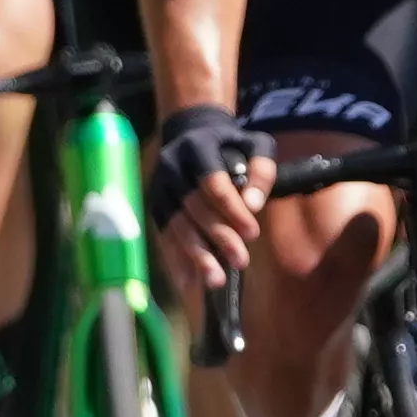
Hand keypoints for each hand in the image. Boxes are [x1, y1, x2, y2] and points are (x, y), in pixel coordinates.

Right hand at [149, 101, 264, 297]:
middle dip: (217, 236)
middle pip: (193, 207)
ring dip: (195, 255)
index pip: (212, 183)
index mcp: (196, 148)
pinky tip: (188, 283)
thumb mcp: (254, 143)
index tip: (253, 233)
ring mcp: (159, 189)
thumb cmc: (229, 143)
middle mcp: (171, 168)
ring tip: (215, 280)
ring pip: (175, 226)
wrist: (190, 132)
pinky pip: (164, 236)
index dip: (232, 210)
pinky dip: (175, 261)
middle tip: (240, 261)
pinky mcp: (155, 207)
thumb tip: (254, 205)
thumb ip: (261, 169)